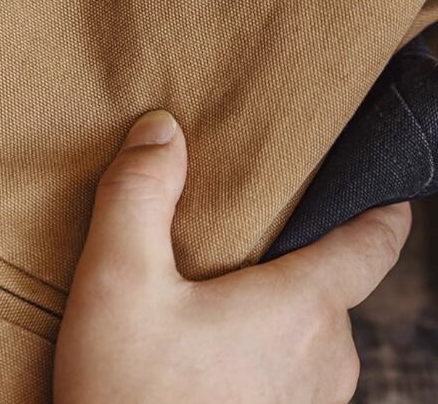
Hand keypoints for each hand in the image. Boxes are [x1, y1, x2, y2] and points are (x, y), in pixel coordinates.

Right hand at [54, 110, 410, 403]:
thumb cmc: (129, 394)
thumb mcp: (116, 278)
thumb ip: (138, 193)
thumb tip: (162, 129)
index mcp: (299, 309)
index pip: (369, 249)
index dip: (381, 214)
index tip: (389, 194)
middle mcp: (325, 362)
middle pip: (332, 290)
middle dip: (295, 258)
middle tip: (239, 237)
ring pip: (313, 338)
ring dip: (277, 310)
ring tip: (215, 296)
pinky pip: (295, 377)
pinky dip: (266, 352)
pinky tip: (208, 354)